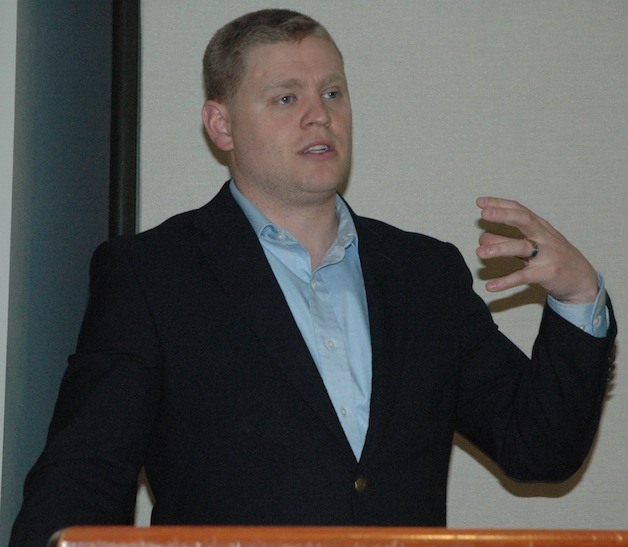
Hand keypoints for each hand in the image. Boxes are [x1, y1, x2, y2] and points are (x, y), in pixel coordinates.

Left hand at [475, 197, 597, 303]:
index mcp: (540, 227)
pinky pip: (523, 276)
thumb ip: (508, 240)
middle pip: (525, 220)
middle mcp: (544, 237)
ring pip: (522, 247)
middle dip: (504, 215)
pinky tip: (490, 285)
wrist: (583, 280)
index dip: (500, 204)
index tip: (480, 202)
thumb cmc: (553, 258)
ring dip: (500, 248)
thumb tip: (482, 236)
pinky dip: (506, 281)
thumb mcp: (533, 245)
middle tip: (484, 215)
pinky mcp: (547, 273)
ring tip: (479, 252)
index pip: (520, 210)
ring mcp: (547, 255)